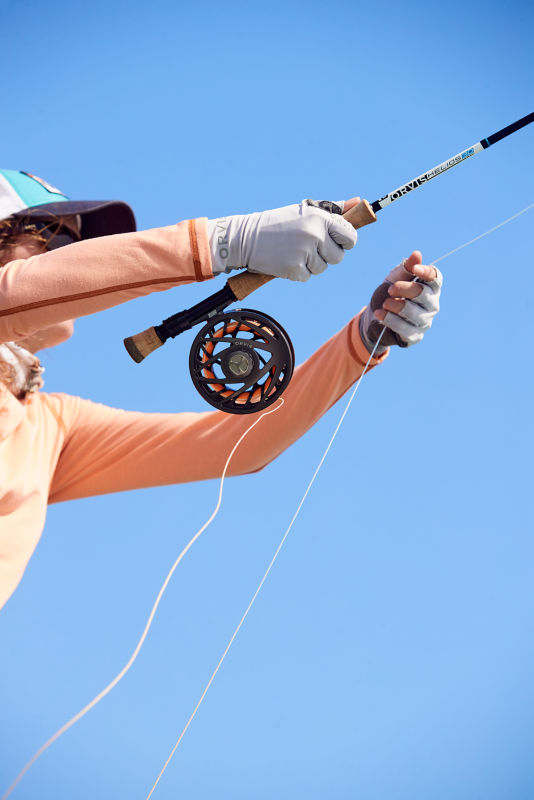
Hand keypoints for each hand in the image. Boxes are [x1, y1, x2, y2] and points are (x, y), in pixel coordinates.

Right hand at [206, 199, 357, 281]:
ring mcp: (304, 253)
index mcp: (320, 218)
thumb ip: (333, 210)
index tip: (338, 242)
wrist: (246, 238)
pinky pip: (307, 276)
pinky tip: (285, 260)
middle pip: (338, 257)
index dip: (346, 241)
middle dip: (328, 255)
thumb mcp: (305, 212)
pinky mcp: (293, 269)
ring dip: (311, 264)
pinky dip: (298, 272)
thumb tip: (358, 202)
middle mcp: (314, 234)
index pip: (350, 236)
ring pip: (322, 268)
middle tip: (310, 248)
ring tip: (294, 252)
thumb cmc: (278, 223)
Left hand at [360, 251, 441, 352]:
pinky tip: (380, 315)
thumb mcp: (394, 279)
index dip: (427, 273)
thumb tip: (417, 254)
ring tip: (384, 304)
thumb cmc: (388, 294)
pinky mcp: (415, 336)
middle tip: (390, 290)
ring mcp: (425, 321)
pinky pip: (406, 329)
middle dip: (405, 290)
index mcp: (429, 287)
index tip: (414, 270)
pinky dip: (391, 321)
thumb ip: (405, 269)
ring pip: (414, 313)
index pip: (435, 278)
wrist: (374, 317)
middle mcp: (431, 304)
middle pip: (423, 294)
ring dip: (396, 307)